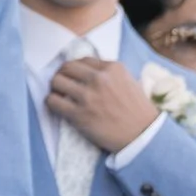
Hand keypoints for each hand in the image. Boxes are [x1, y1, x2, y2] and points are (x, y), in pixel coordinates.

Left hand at [44, 57, 159, 153]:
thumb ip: (109, 73)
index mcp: (112, 68)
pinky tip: (57, 105)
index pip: (83, 60)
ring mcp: (88, 96)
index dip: (76, 68)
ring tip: (59, 94)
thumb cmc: (137, 110)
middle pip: (66, 67)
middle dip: (62, 74)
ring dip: (55, 87)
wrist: (143, 136)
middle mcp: (99, 79)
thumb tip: (87, 70)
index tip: (74, 76)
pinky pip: (53, 101)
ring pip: (56, 81)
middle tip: (62, 83)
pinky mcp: (79, 114)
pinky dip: (52, 102)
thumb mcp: (128, 81)